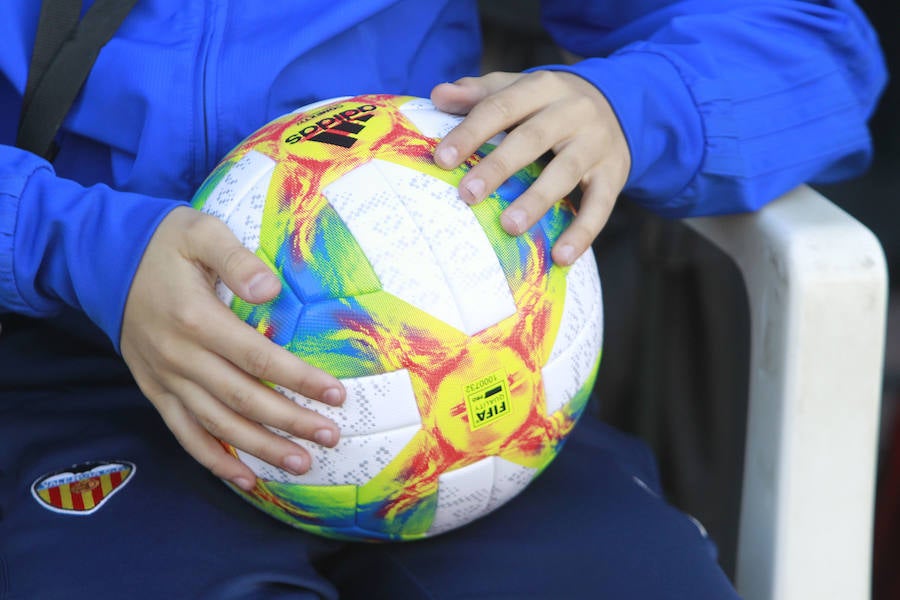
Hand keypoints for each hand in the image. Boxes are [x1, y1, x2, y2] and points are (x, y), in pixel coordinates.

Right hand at [120, 206, 344, 490]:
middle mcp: (179, 357)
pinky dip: (214, 460)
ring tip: (301, 463)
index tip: (335, 394)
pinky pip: (185, 434)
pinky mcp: (155, 391)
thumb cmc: (165, 245)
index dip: (298, 379)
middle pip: (243, 399)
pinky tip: (245, 479)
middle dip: (290, 421)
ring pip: (218, 424)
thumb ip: (236, 259)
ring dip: (260, 448)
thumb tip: (270, 290)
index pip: (257, 358)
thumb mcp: (200, 232)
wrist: (106, 262)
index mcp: (196, 319)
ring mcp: (165, 379)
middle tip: (330, 436)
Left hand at [431, 70, 629, 264]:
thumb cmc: (550, 105)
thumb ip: (480, 93)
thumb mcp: (520, 90)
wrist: (622, 104)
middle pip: (532, 138)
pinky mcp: (614, 174)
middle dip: (498, 167)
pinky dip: (582, 232)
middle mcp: (572, 111)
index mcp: (542, 87)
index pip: (501, 106)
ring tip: (509, 227)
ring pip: (565, 172)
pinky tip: (562, 256)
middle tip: (468, 195)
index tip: (442, 159)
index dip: (471, 132)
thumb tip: (438, 95)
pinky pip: (600, 205)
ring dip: (537, 200)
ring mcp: (596, 143)